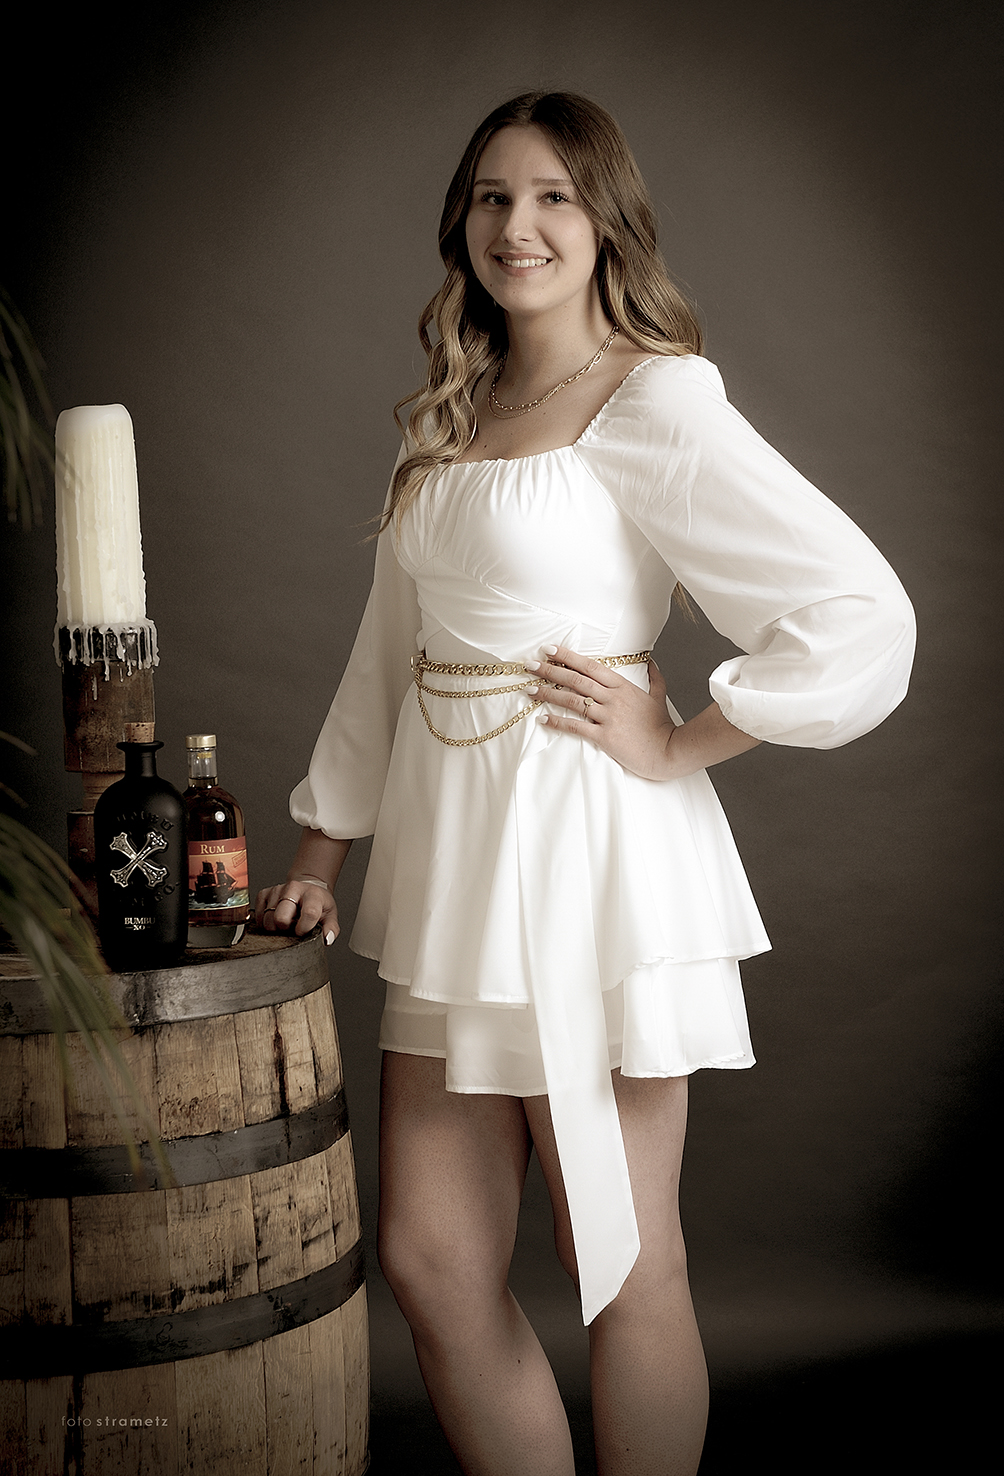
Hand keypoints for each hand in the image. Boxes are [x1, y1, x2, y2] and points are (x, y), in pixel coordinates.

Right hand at [255, 876, 339, 942]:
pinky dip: (266, 923)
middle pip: (280, 918)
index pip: (309, 913)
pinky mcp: (264, 893)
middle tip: (292, 927)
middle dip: (285, 929)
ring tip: (286, 922)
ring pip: (267, 920)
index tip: (303, 932)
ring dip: (276, 928)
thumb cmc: (318, 904)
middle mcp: (293, 888)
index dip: (304, 929)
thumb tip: (326, 939)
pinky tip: (276, 919)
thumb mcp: (330, 915)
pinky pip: (258, 916)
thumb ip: (331, 928)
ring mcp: (276, 890)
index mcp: (312, 894)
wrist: (306, 889)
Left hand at [526, 645, 677, 779]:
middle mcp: (613, 698)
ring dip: (548, 693)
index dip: (568, 657)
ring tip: (529, 689)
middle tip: (530, 665)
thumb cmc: (662, 726)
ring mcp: (608, 717)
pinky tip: (542, 718)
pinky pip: (576, 726)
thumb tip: (652, 663)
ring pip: (572, 700)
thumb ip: (654, 678)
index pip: (590, 666)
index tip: (550, 650)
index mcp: (623, 686)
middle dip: (550, 671)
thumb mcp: (659, 697)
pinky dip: (557, 721)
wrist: (669, 751)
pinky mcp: (604, 736)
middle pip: (576, 680)